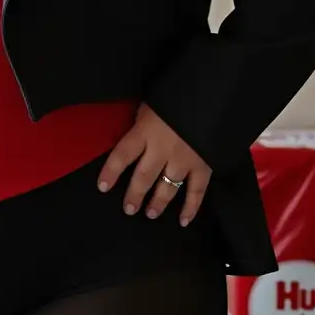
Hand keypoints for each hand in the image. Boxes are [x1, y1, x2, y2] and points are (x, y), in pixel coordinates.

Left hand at [97, 103, 210, 225]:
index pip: (122, 156)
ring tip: (150, 213)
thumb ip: (143, 123)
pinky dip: (191, 208)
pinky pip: (196, 192)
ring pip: (167, 188)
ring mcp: (184, 160)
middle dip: (134, 195)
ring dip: (158, 203)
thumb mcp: (151, 104)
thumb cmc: (177, 94)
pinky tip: (184, 220)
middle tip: (129, 209)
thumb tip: (135, 136)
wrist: (212, 93)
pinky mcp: (204, 166)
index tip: (102, 187)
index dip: (111, 173)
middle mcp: (161, 150)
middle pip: (143, 177)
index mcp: (145, 132)